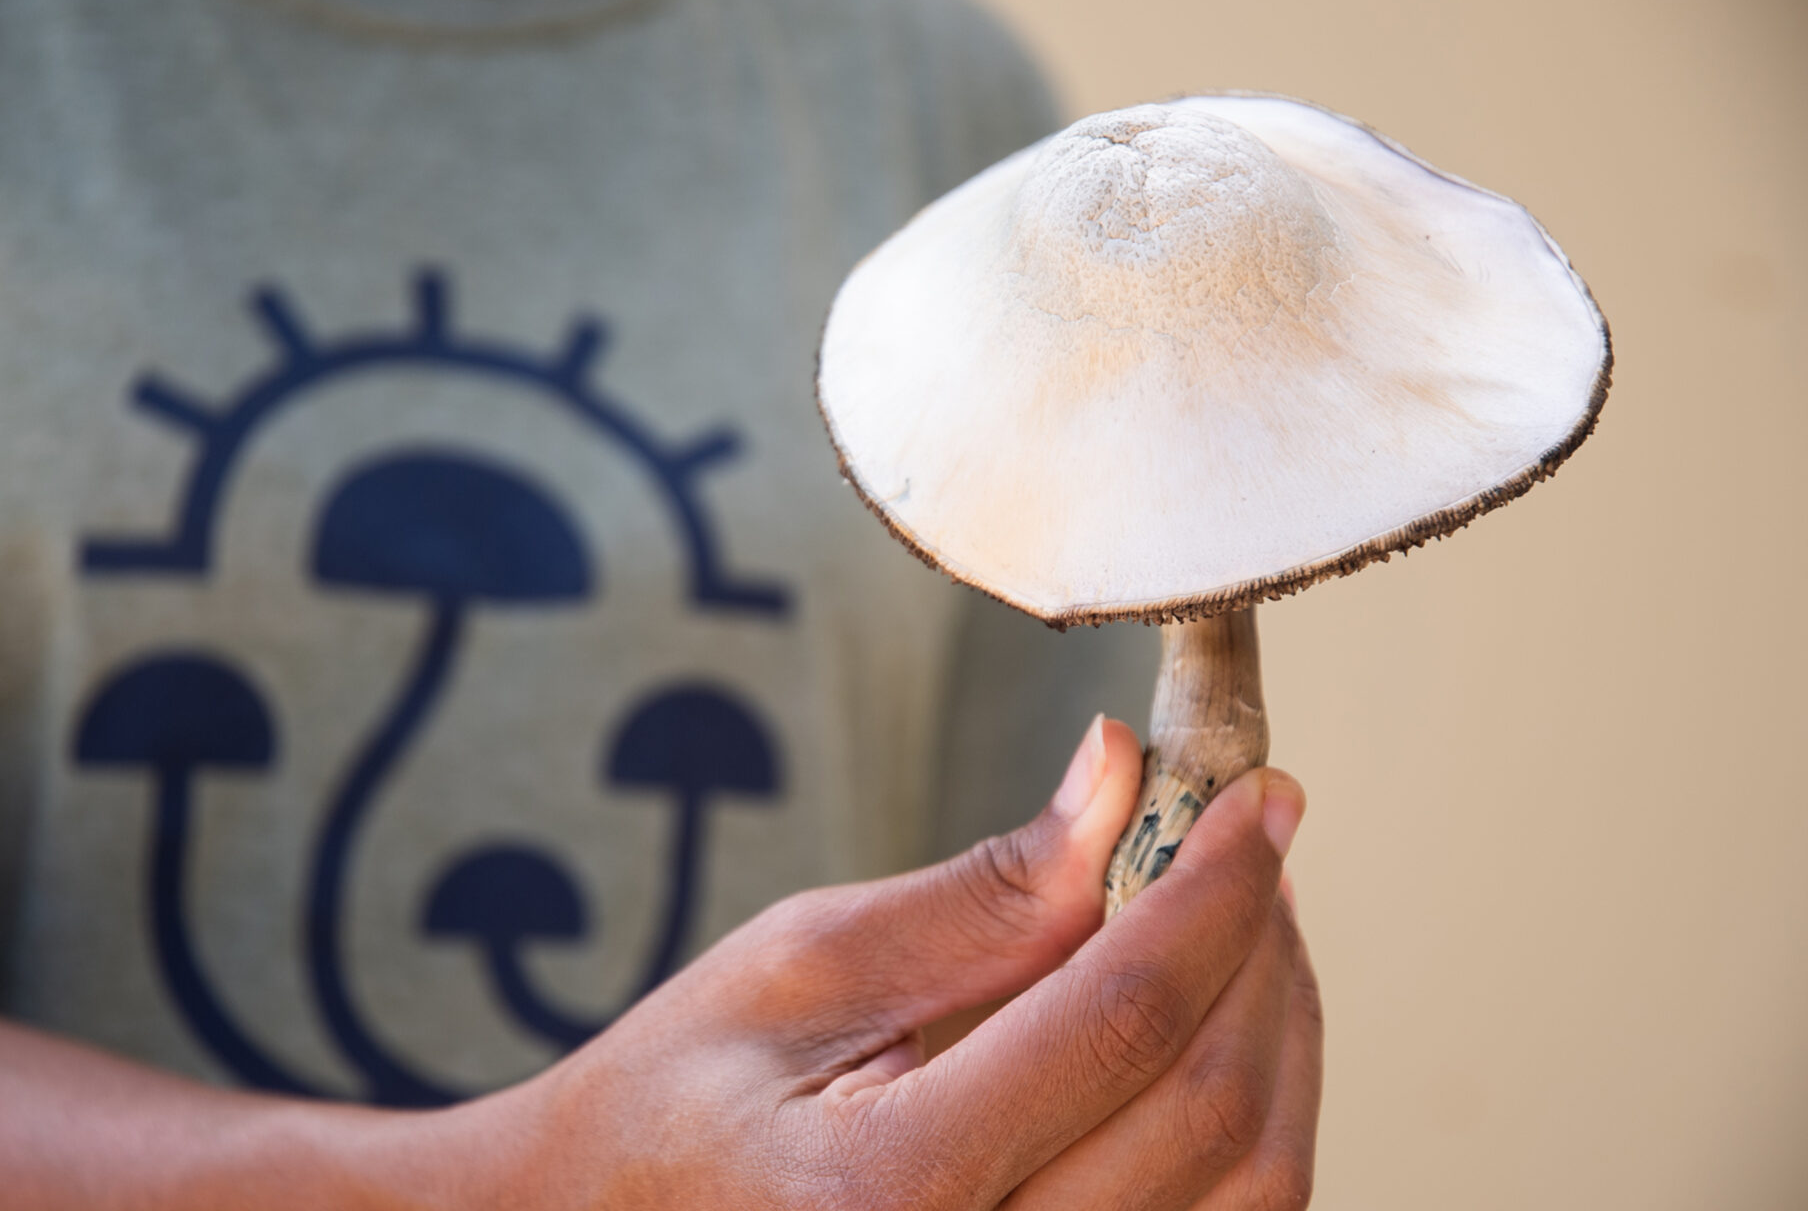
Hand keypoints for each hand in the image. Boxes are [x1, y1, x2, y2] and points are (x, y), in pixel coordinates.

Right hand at [428, 716, 1320, 1209]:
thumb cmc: (673, 1107)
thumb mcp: (799, 967)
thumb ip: (982, 893)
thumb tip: (1120, 780)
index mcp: (892, 1194)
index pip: (1124, 1022)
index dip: (1216, 890)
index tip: (1261, 798)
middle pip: (1217, 1115)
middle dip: (1261, 952)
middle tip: (1250, 843)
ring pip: (1253, 1192)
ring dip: (1276, 1037)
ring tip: (1236, 925)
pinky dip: (1247, 1121)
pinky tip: (1209, 1032)